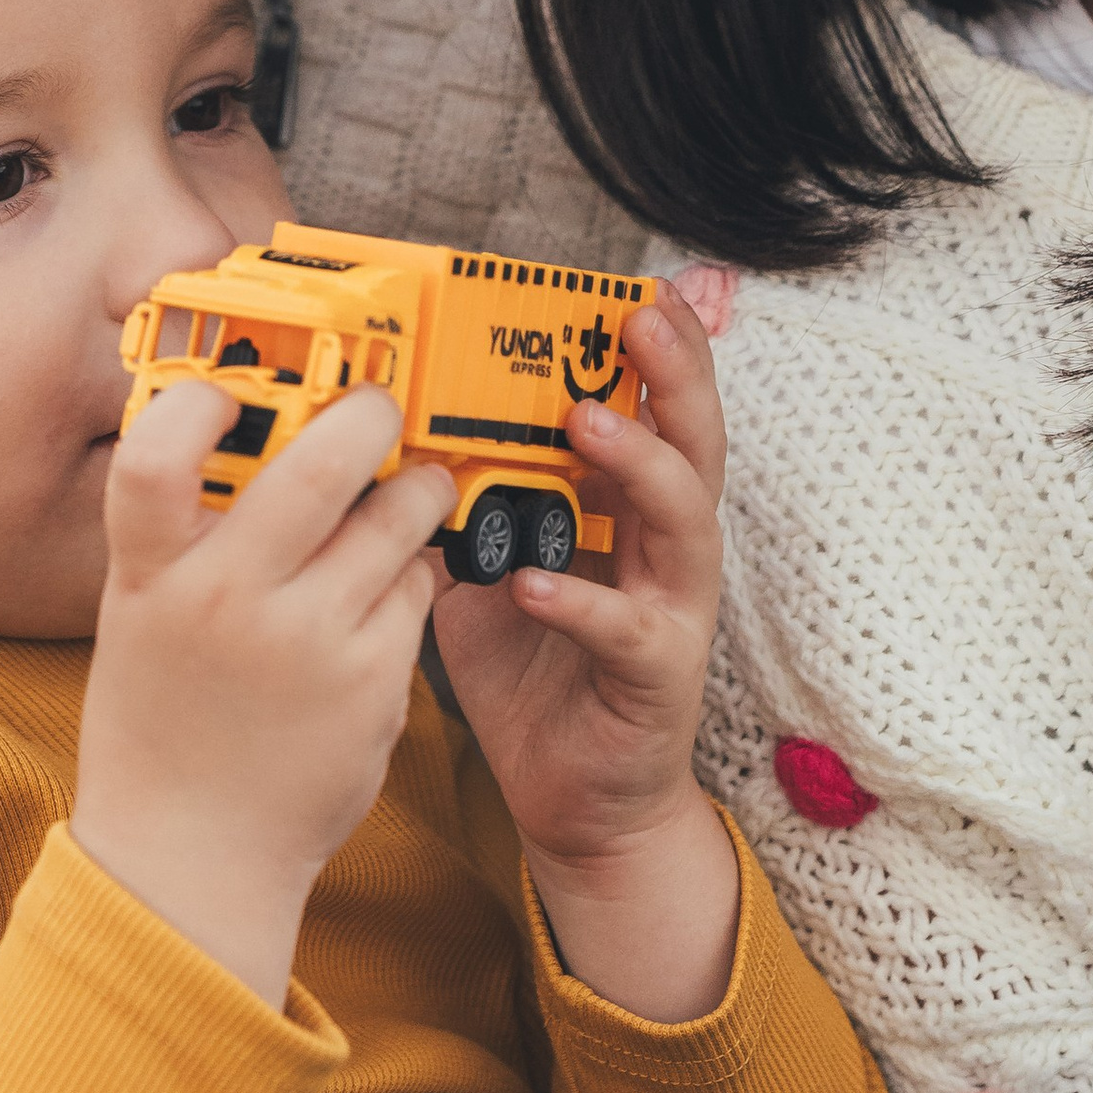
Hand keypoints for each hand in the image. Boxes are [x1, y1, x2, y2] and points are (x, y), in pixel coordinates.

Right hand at [73, 378, 453, 1005]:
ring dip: (414, 489)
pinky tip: (384, 592)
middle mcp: (229, 601)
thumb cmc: (161, 721)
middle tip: (379, 407)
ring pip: (395, 519)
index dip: (197, 401)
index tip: (232, 388)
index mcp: (151, 576)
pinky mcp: (374, 685)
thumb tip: (252, 426)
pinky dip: (408, 576)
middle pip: (319, 466)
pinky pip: (413, 591)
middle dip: (368, 415)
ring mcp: (310, 643)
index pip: (155, 455)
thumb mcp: (140, 613)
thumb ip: (185, 530)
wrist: (190, 859)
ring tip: (410, 488)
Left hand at [430, 289, 738, 1023]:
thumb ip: (472, 500)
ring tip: (589, 425)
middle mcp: (666, 548)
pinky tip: (535, 580)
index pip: (655, 411)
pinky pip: (627, 631)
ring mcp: (672, 612)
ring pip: (683, 523)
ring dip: (639, 467)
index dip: (657, 352)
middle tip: (640, 321)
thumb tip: (399, 431)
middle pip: (693, 445)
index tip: (636, 289)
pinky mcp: (656, 678)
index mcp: (629, 508)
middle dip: (675, 378)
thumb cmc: (537, 669)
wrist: (575, 802)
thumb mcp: (494, 562)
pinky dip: (582, 601)